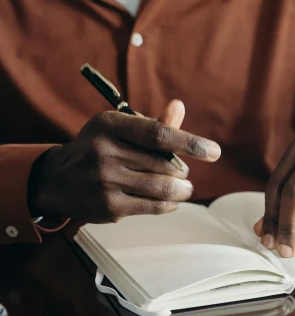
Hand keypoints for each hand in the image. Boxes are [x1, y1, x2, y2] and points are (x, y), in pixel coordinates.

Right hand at [29, 100, 220, 222]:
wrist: (58, 180)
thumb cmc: (99, 148)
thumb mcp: (119, 129)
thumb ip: (152, 124)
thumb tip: (179, 107)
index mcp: (109, 124)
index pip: (158, 133)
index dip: (189, 142)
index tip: (214, 152)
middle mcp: (104, 152)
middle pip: (164, 164)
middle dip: (182, 171)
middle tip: (183, 172)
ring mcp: (105, 181)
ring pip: (162, 188)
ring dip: (181, 190)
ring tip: (185, 188)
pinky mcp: (108, 206)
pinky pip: (153, 207)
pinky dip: (169, 204)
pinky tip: (171, 201)